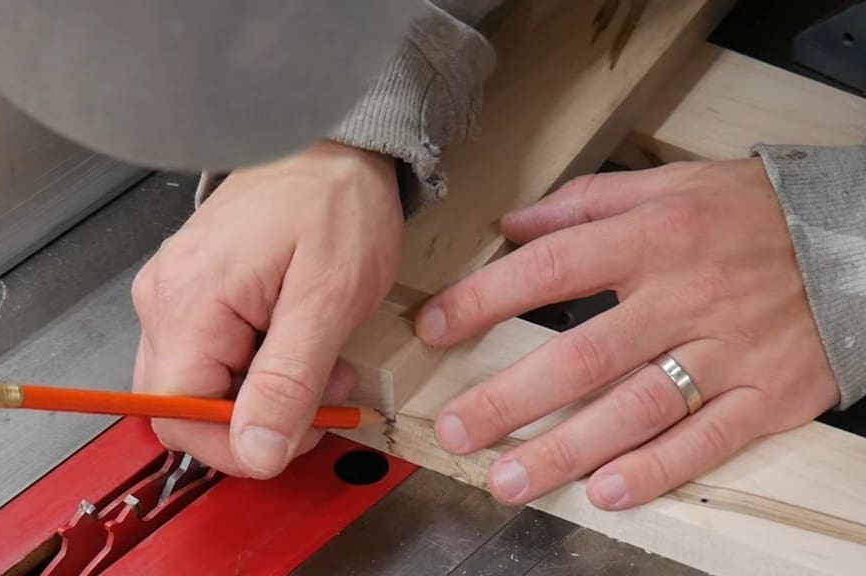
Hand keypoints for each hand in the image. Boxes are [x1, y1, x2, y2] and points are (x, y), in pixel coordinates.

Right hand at [131, 141, 402, 477]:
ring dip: (262, 394)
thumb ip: (289, 382)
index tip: (292, 438)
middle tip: (321, 396)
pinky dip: (257, 368)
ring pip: (201, 386)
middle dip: (254, 420)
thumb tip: (256, 452)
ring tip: (321, 360)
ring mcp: (175, 294)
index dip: (231, 446)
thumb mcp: (327, 300)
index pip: (174, 415)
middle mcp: (165, 299)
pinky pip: (211, 356)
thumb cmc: (333, 203)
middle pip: (181, 406)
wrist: (332, 147)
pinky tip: (297, 343)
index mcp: (189, 301)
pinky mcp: (194, 294)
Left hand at [414, 159, 839, 508]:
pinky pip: (707, 439)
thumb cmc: (750, 211)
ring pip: (636, 408)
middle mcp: (683, 296)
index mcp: (652, 237)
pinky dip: (656, 469)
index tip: (434, 328)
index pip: (550, 269)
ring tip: (510, 479)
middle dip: (511, 398)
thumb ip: (584, 202)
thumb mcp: (668, 183)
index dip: (484, 300)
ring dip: (567, 450)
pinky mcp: (768, 395)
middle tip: (457, 430)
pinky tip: (605, 491)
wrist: (856, 238)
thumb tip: (511, 222)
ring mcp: (728, 350)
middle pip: (583, 355)